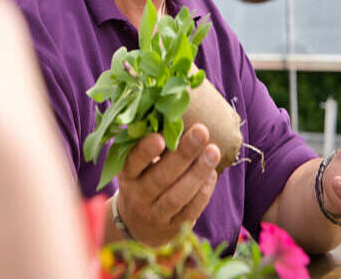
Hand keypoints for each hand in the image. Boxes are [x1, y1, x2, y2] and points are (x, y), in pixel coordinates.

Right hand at [116, 124, 219, 245]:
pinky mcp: (173, 228)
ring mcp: (155, 215)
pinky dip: (203, 193)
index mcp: (127, 176)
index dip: (145, 152)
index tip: (159, 136)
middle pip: (160, 178)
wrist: (137, 225)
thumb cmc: (141, 182)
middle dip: (183, 154)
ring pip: (177, 196)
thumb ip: (148, 145)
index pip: (133, 163)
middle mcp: (138, 196)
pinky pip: (190, 211)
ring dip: (197, 173)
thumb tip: (170, 112)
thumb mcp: (136, 166)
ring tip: (213, 151)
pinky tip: (213, 174)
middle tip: (201, 131)